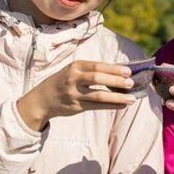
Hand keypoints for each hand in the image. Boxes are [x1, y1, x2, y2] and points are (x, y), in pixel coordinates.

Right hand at [17, 60, 135, 129]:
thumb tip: (118, 71)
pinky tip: (122, 105)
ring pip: (98, 96)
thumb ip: (92, 70)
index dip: (113, 69)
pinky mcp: (76, 107)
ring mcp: (73, 94)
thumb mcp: (73, 71)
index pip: (97, 66)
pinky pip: (97, 107)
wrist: (42, 99)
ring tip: (131, 99)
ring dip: (117, 97)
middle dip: (116, 81)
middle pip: (98, 79)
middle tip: (131, 83)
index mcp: (75, 66)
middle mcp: (73, 79)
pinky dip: (111, 106)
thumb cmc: (64, 81)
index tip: (128, 71)